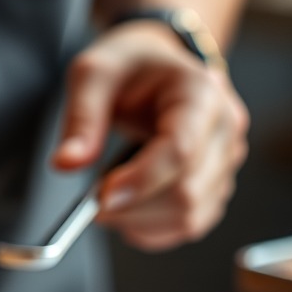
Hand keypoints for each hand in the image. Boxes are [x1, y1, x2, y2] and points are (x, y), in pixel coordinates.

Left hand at [51, 21, 248, 250]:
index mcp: (200, 94)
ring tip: (107, 197)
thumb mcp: (93, 74)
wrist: (158, 64)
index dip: (140, 181)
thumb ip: (80, 119)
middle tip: (90, 201)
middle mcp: (224, 128)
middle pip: (186, 191)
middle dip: (131, 206)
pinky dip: (153, 228)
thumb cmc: (129, 65)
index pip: (180, 150)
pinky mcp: (217, 183)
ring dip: (139, 220)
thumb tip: (65, 165)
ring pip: (190, 215)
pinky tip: (127, 210)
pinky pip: (190, 224)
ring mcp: (226, 159)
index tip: (100, 199)